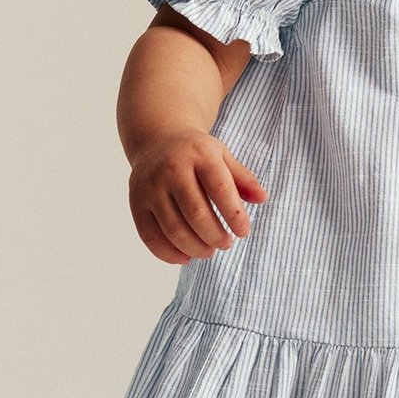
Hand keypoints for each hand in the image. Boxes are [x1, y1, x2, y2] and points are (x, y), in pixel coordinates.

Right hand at [129, 130, 267, 263]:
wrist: (157, 140)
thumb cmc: (196, 154)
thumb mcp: (222, 156)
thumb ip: (243, 178)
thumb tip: (262, 198)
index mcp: (199, 154)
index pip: (220, 189)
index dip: (235, 215)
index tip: (243, 232)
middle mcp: (171, 169)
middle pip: (196, 214)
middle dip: (215, 236)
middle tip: (226, 244)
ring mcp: (150, 187)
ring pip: (173, 228)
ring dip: (195, 248)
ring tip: (209, 251)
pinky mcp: (136, 203)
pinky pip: (150, 236)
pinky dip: (169, 253)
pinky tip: (185, 257)